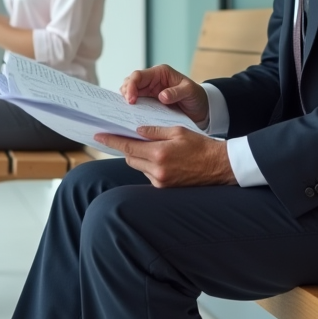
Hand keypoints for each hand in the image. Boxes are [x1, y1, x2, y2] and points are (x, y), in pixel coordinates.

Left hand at [95, 126, 236, 187]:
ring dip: (139, 156)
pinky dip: (149, 165)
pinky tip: (160, 158)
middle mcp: (157, 170)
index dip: (112, 141)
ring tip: (151, 147)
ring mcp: (160, 181)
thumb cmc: (201, 146)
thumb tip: (137, 131)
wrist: (219, 167)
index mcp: (159, 154)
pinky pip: (148, 174)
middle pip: (130, 158)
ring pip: (138, 166)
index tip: (99, 136)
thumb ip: (155, 131)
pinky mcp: (164, 187)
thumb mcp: (178, 131)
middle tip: (126, 136)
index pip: (128, 147)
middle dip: (127, 147)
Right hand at [119, 64, 209, 126]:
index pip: (138, 76)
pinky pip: (135, 103)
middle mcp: (152, 80)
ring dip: (126, 100)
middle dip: (125, 93)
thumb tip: (162, 96)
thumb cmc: (196, 96)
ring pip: (129, 92)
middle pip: (129, 82)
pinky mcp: (149, 102)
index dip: (131, 86)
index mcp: (160, 73)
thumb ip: (177, 92)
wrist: (201, 108)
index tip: (130, 100)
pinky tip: (130, 115)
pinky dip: (131, 108)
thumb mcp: (190, 92)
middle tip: (127, 107)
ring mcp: (149, 91)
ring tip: (127, 112)